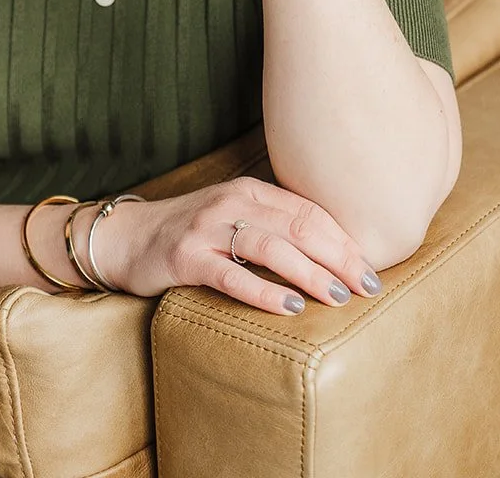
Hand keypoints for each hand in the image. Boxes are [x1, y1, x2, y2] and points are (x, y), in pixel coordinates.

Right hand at [92, 177, 383, 314]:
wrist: (127, 237)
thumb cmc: (192, 233)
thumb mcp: (234, 218)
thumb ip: (275, 226)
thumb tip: (334, 254)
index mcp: (249, 191)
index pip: (308, 212)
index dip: (344, 240)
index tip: (372, 269)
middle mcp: (230, 202)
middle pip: (297, 227)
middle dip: (338, 258)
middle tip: (367, 287)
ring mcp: (206, 229)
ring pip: (270, 248)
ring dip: (309, 273)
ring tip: (336, 298)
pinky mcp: (185, 258)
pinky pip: (231, 274)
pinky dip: (264, 291)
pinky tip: (288, 309)